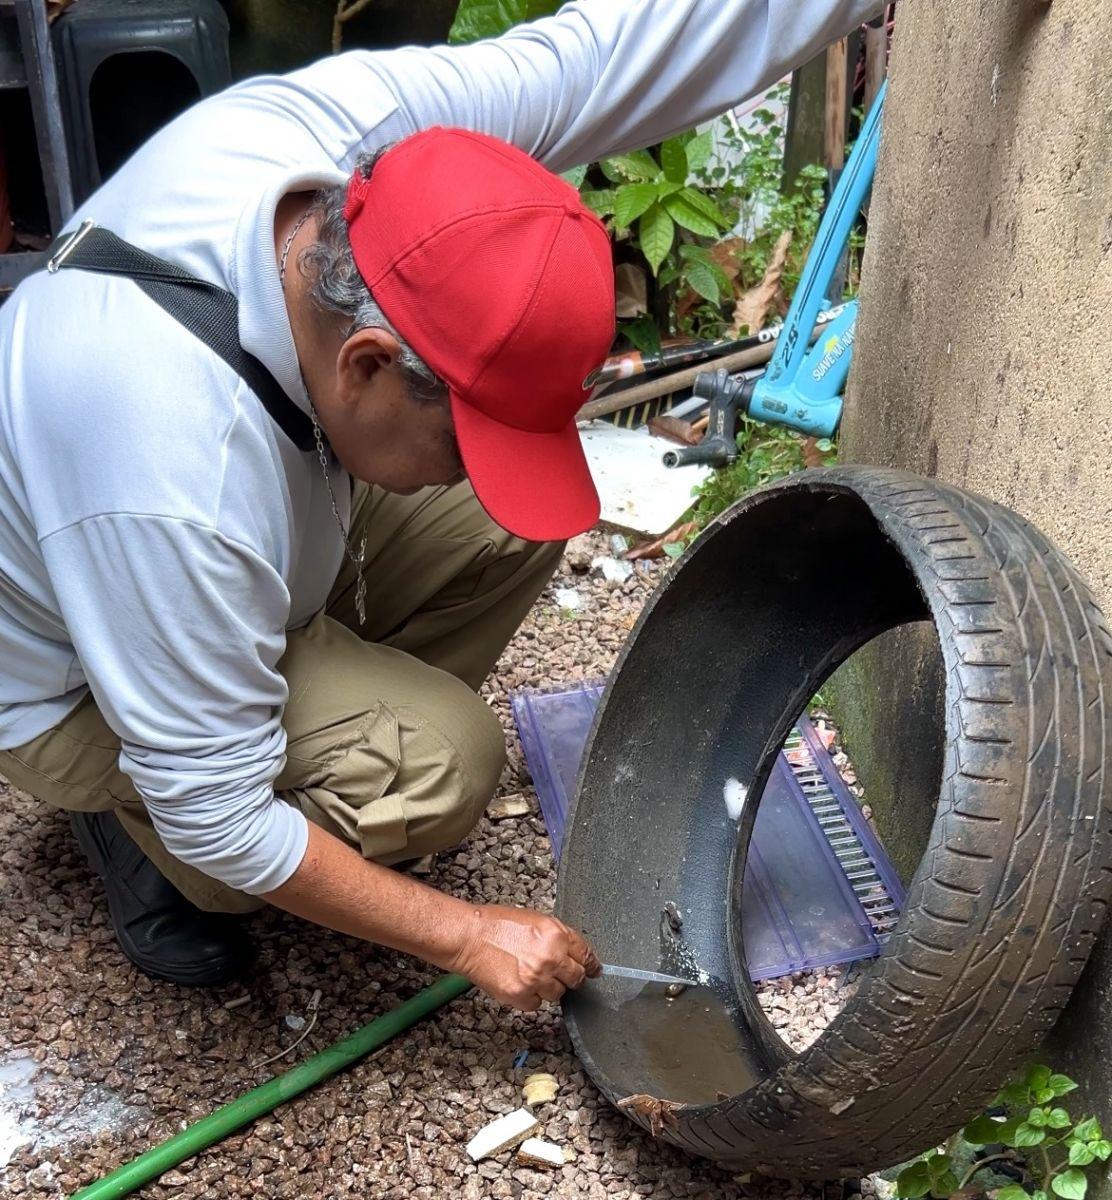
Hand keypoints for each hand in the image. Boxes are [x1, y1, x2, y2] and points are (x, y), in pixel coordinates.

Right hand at [451, 904, 601, 1010]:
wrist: (470, 937)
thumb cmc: (497, 924)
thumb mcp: (536, 920)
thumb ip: (558, 936)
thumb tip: (576, 952)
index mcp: (557, 934)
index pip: (586, 955)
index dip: (592, 965)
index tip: (595, 971)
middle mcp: (551, 957)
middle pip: (577, 978)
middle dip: (571, 977)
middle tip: (559, 973)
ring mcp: (537, 979)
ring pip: (558, 994)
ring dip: (549, 987)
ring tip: (531, 973)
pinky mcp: (521, 995)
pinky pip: (537, 1004)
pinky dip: (531, 997)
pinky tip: (519, 982)